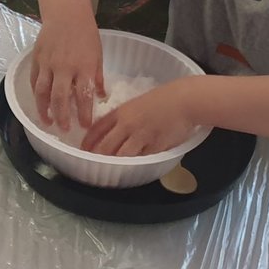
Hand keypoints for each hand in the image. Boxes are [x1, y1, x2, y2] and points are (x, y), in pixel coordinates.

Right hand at [29, 14, 103, 132]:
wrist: (66, 13)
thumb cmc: (86, 33)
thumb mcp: (97, 55)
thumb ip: (97, 77)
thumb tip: (101, 96)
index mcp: (83, 67)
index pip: (84, 96)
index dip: (84, 114)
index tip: (84, 126)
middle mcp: (65, 68)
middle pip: (60, 98)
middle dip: (62, 116)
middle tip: (64, 128)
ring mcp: (48, 64)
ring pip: (43, 92)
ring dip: (44, 109)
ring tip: (47, 121)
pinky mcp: (37, 59)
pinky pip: (34, 80)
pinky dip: (36, 94)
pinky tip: (39, 102)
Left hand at [80, 78, 198, 156]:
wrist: (184, 101)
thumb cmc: (163, 99)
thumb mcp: (137, 103)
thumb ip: (124, 116)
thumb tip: (115, 129)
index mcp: (121, 112)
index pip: (97, 128)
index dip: (88, 140)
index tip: (84, 148)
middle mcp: (128, 125)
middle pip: (105, 145)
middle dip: (97, 156)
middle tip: (93, 163)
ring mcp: (141, 136)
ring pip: (121, 155)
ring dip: (114, 163)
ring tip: (109, 169)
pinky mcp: (156, 146)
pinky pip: (141, 159)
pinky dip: (136, 164)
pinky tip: (132, 167)